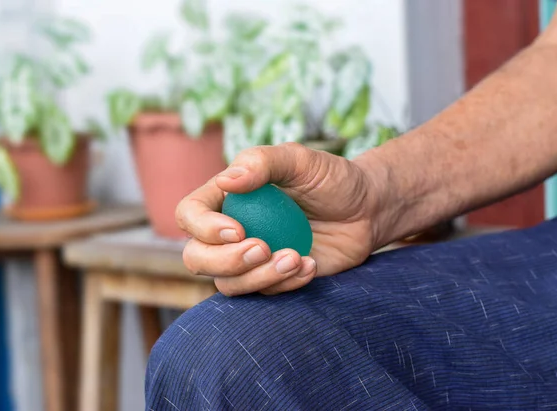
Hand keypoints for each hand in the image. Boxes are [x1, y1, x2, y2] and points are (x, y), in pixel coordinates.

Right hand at [176, 142, 386, 295]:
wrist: (366, 210)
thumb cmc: (331, 179)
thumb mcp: (300, 159)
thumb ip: (262, 162)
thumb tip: (226, 181)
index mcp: (227, 197)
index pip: (190, 214)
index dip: (203, 227)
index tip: (238, 229)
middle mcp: (231, 230)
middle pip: (198, 257)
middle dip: (226, 261)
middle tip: (263, 248)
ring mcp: (250, 258)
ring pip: (228, 284)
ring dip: (259, 276)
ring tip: (296, 258)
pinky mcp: (272, 279)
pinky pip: (263, 293)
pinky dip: (285, 284)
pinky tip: (310, 265)